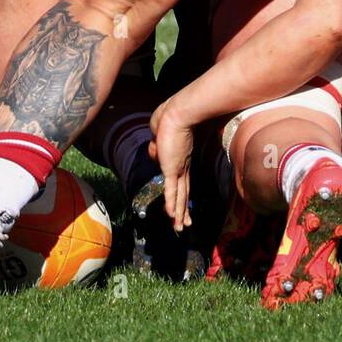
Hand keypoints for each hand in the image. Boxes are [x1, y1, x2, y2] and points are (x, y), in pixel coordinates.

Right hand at [149, 100, 193, 231]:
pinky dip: (171, 205)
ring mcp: (178, 168)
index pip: (181, 179)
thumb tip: (155, 151)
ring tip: (181, 228)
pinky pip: (171, 191)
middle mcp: (182, 166)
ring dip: (178, 213)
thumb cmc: (170, 114)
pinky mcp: (173, 169)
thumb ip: (157, 142)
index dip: (180, 193)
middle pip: (183, 192)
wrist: (179, 112)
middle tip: (186, 223)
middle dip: (183, 209)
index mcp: (181, 157)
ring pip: (179, 196)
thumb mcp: (160, 129)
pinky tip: (173, 218)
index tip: (181, 202)